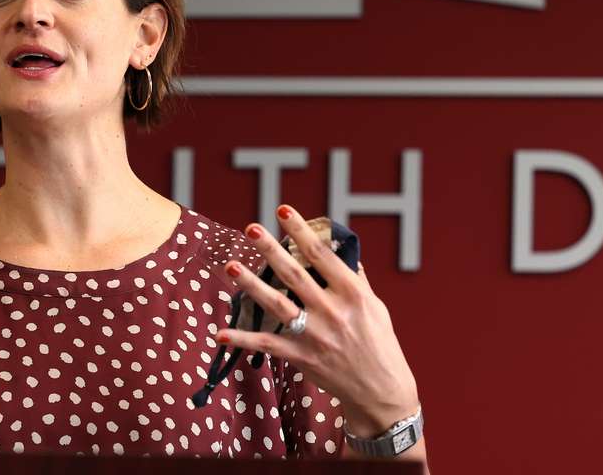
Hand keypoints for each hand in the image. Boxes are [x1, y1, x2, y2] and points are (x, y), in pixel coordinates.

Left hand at [216, 204, 418, 437]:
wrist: (381, 391)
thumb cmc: (380, 343)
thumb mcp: (374, 305)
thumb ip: (354, 278)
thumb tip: (337, 249)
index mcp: (352, 293)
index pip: (322, 255)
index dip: (301, 231)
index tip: (283, 211)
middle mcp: (332, 312)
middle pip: (295, 275)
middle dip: (271, 250)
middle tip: (251, 228)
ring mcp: (315, 336)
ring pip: (277, 305)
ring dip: (251, 285)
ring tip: (231, 266)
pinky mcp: (301, 357)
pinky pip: (267, 345)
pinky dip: (243, 340)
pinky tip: (220, 333)